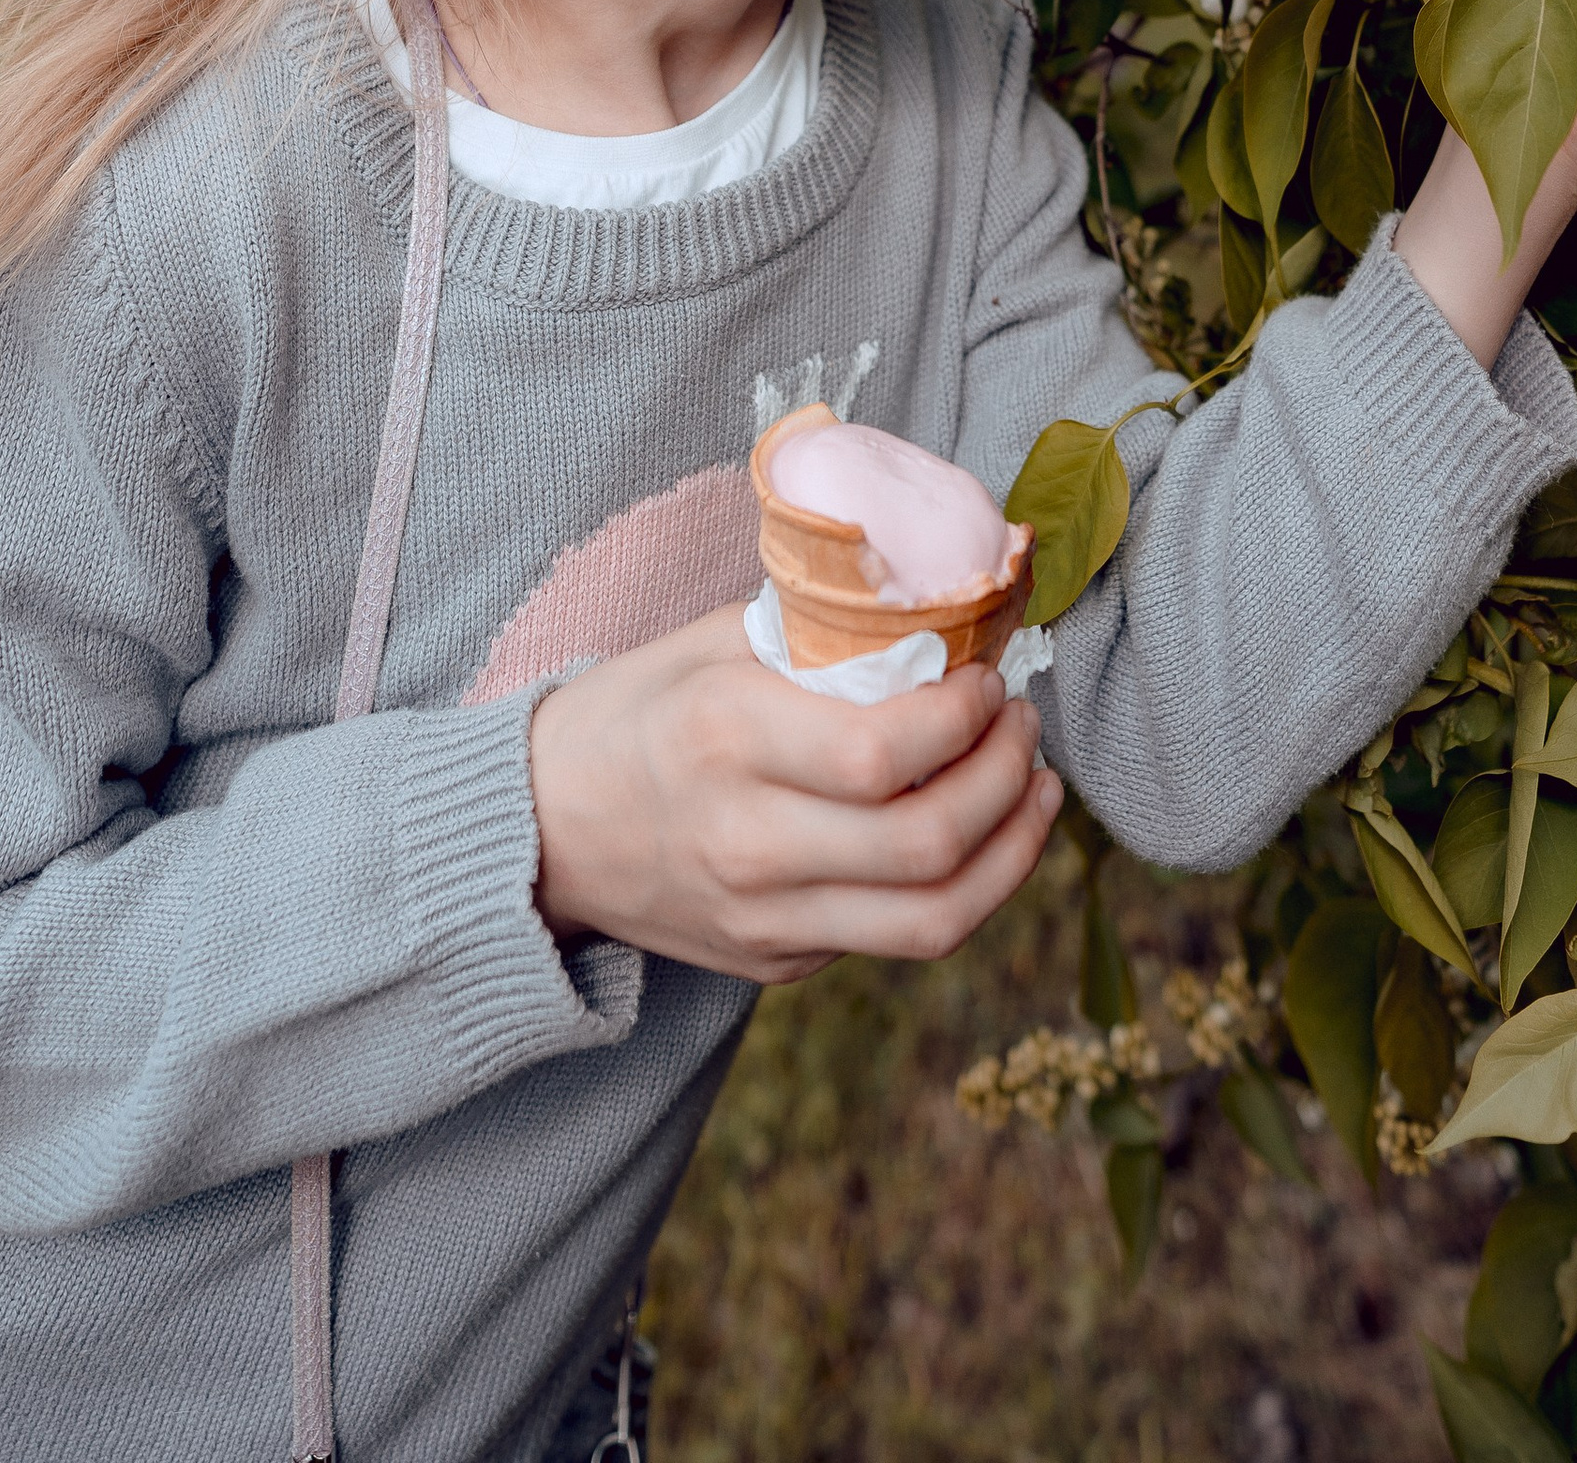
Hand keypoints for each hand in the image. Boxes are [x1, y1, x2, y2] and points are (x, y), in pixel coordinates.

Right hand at [527, 605, 1062, 983]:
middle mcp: (748, 843)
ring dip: (1011, 853)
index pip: (881, 754)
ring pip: (932, 920)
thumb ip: (819, 636)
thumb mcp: (710, 644)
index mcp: (727, 740)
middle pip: (925, 844)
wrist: (542, 830)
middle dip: (1005, 780)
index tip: (988, 681)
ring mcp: (763, 919)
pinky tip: (978, 834)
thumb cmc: (634, 712)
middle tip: (1023, 727)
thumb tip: (941, 613)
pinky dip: (958, 888)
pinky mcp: (776, 962)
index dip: (962, 719)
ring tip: (1034, 790)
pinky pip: (892, 938)